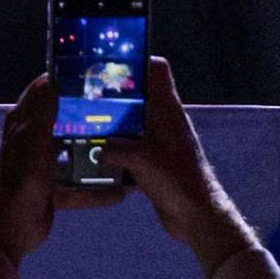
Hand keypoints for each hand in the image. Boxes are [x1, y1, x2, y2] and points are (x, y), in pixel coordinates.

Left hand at [0, 74, 121, 263]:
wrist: (11, 228)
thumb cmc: (19, 180)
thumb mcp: (33, 140)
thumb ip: (43, 112)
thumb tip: (51, 80)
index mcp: (22, 124)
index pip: (42, 92)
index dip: (64, 81)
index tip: (92, 74)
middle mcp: (31, 142)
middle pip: (63, 122)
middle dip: (87, 116)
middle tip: (118, 108)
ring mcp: (42, 166)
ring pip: (73, 154)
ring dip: (94, 153)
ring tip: (124, 145)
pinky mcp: (52, 190)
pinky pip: (78, 186)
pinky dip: (96, 189)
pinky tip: (120, 190)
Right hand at [99, 57, 254, 272]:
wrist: (197, 217)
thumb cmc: (177, 181)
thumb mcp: (141, 159)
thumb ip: (113, 148)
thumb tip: (95, 148)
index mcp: (168, 111)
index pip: (157, 70)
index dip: (135, 61)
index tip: (108, 64)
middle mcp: (164, 122)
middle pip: (137, 96)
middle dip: (111, 97)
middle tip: (84, 98)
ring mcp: (159, 143)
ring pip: (130, 125)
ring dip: (110, 127)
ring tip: (83, 127)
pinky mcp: (153, 163)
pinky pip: (129, 150)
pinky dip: (113, 153)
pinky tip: (94, 159)